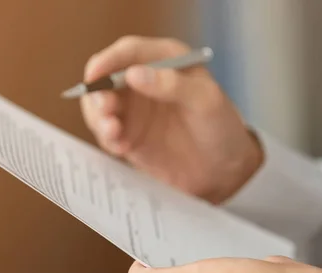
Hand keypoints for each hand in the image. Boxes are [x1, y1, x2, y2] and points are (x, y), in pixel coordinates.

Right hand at [80, 36, 261, 203]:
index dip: (108, 60)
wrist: (225, 171)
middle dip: (98, 92)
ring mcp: (134, 111)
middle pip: (106, 78)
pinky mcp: (128, 136)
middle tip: (105, 108)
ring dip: (98, 117)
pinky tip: (120, 146)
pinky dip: (107, 138)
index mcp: (164, 61)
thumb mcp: (206, 101)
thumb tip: (134, 74)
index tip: (96, 74)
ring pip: (100, 106)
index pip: (128, 52)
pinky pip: (107, 133)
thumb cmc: (221, 128)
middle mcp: (143, 82)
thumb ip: (172, 85)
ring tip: (112, 130)